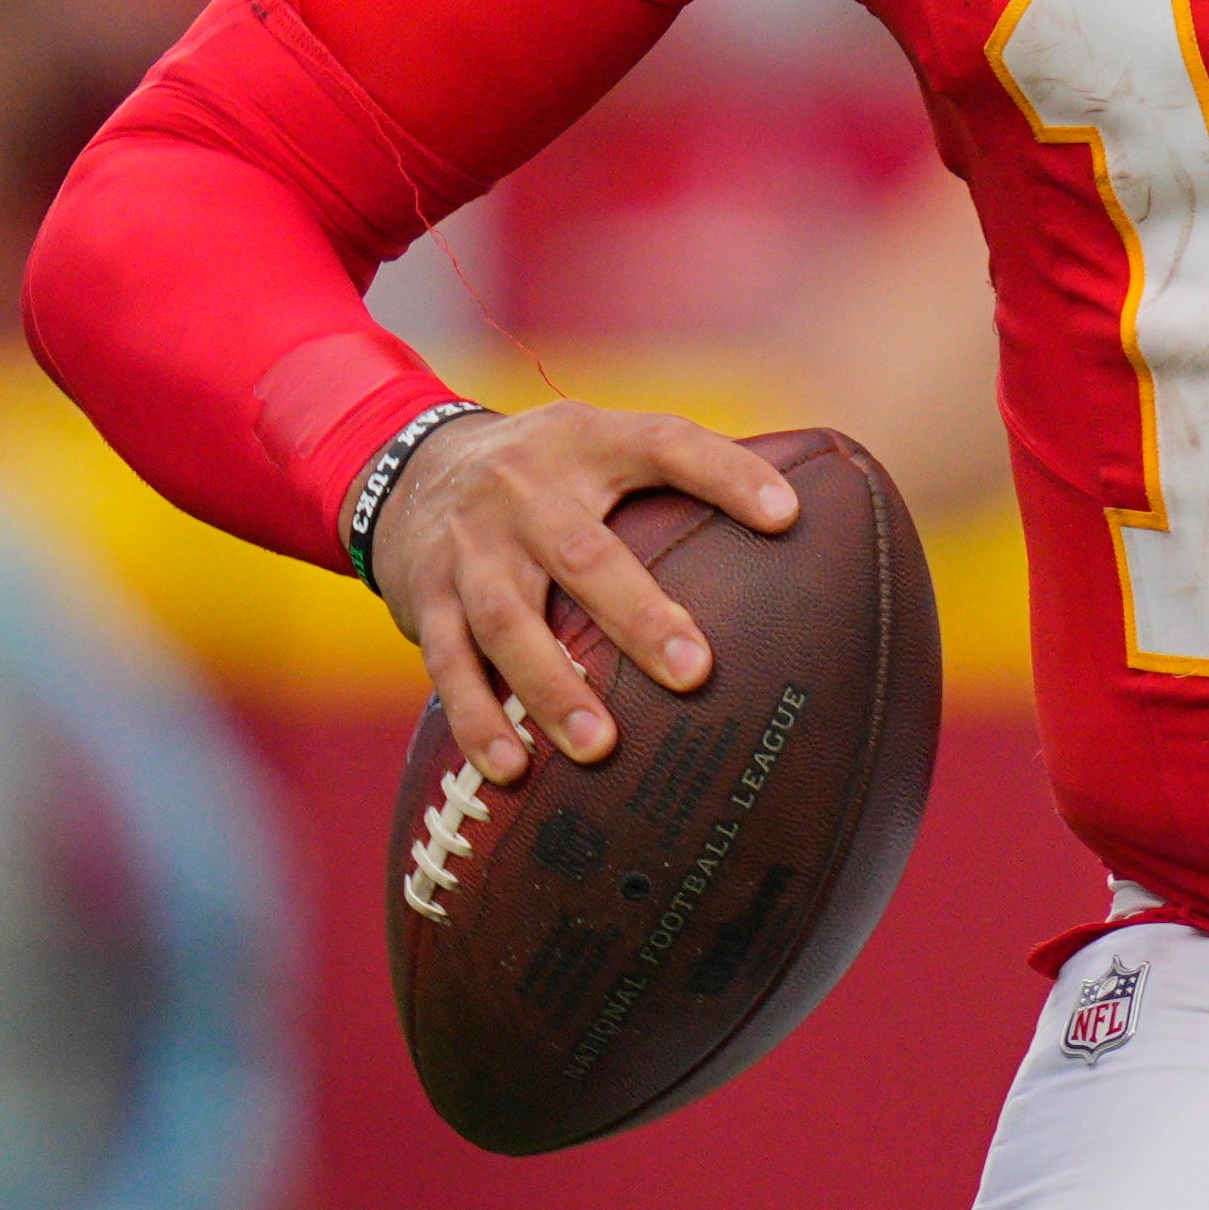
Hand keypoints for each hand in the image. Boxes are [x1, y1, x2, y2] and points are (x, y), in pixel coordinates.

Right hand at [367, 403, 801, 781]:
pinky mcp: (424, 598)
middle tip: (694, 673)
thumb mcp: (601, 444)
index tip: (788, 515)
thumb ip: (680, 475)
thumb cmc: (547, 473)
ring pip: (510, 619)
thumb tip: (802, 517)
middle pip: (583, 553)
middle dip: (637, 617)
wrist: (406, 469)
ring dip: (553, 687)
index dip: (728, 472)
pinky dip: (479, 719)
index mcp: (587, 442)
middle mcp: (524, 490)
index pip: (667, 444)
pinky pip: (451, 664)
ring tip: (600, 746)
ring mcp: (470, 547)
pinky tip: (513, 768)